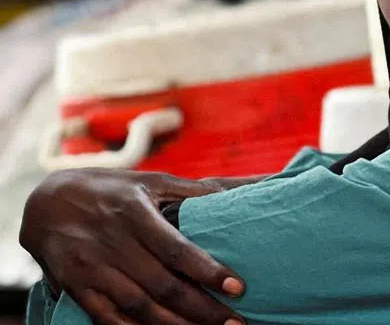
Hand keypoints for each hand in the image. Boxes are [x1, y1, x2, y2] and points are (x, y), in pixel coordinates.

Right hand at [20, 169, 245, 324]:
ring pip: (139, 307)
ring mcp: (92, 268)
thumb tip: (240, 190)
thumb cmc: (111, 189)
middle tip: (235, 323)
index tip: (237, 287)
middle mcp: (113, 243)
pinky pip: (108, 318)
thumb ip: (192, 190)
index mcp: (135, 213)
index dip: (208, 271)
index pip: (177, 249)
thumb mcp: (150, 181)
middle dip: (202, 309)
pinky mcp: (77, 287)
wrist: (46, 203)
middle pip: (163, 285)